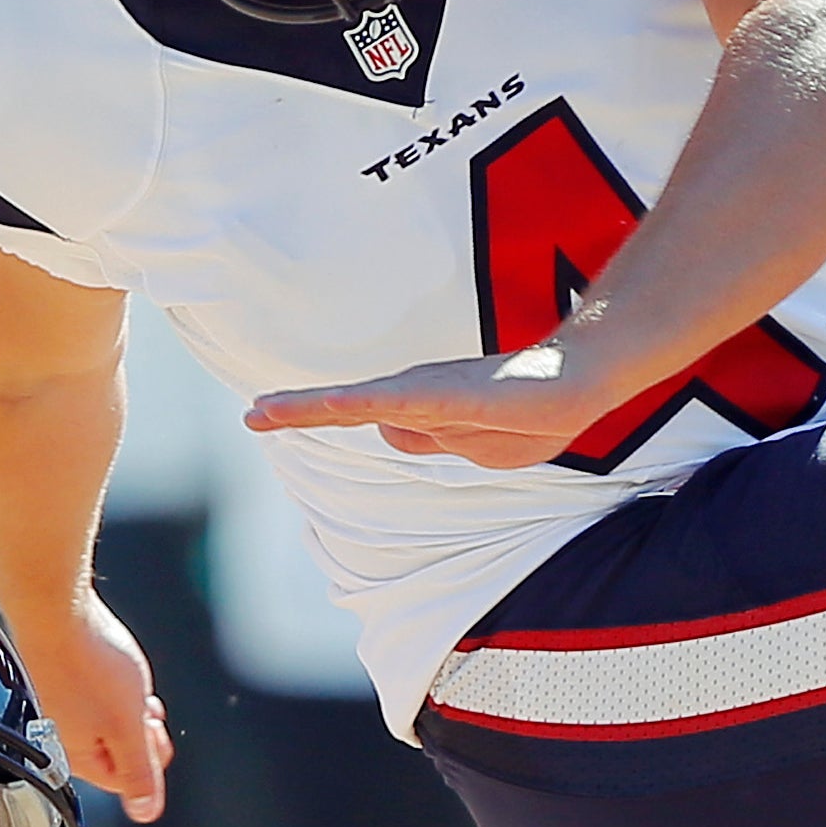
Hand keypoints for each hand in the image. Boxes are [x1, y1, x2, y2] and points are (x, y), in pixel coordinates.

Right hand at [16, 585, 172, 823]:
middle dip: (138, 732)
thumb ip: (139, 773)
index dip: (149, 759)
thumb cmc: (90, 663)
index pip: (125, 781)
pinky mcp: (51, 678)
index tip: (154, 731)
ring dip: (125, 707)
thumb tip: (146, 814)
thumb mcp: (129, 727)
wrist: (51, 607)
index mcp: (76, 756)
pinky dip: (105, 684)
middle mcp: (58, 736)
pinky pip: (87, 694)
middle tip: (144, 706)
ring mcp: (53, 705)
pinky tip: (109, 663)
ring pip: (102, 719)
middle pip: (113, 751)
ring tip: (129, 681)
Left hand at [244, 345, 602, 468]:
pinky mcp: (442, 394)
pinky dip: (350, 405)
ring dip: (308, 410)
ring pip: (354, 405)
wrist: (577, 381)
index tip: (266, 415)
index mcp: (422, 409)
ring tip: (261, 412)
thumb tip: (386, 429)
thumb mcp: (473, 444)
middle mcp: (415, 396)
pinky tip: (324, 405)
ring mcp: (426, 394)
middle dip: (293, 411)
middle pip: (342, 406)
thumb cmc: (532, 409)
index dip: (313, 412)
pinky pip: (386, 402)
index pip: (355, 412)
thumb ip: (429, 437)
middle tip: (248, 414)